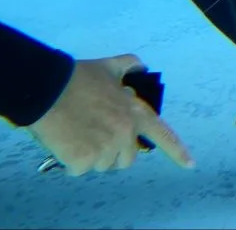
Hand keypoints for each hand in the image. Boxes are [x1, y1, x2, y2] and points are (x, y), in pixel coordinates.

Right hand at [27, 54, 193, 175]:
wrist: (45, 89)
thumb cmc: (76, 78)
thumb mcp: (109, 67)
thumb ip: (129, 67)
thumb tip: (141, 66)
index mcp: (135, 113)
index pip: (162, 134)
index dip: (177, 151)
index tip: (190, 164)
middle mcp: (125, 133)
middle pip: (126, 158)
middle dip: (113, 151)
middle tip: (94, 134)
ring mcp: (105, 148)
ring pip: (102, 164)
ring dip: (91, 156)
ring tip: (77, 133)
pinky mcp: (83, 160)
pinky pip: (79, 169)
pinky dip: (71, 161)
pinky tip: (64, 141)